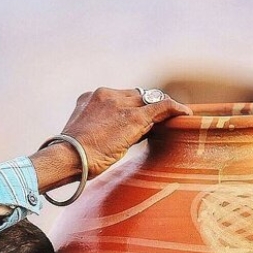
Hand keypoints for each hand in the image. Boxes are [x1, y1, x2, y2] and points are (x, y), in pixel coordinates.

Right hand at [30, 87, 191, 189]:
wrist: (67, 157)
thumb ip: (95, 131)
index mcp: (89, 98)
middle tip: (157, 123)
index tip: (136, 122)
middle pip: (134, 97)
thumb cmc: (70, 157)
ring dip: (158, 111)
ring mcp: (120, 104)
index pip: (118, 98)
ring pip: (147, 101)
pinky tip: (185, 113)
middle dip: (145, 109)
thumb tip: (109, 142)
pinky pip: (160, 106)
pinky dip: (174, 109)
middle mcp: (105, 95)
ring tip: (172, 119)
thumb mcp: (82, 137)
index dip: (129, 109)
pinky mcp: (133, 117)